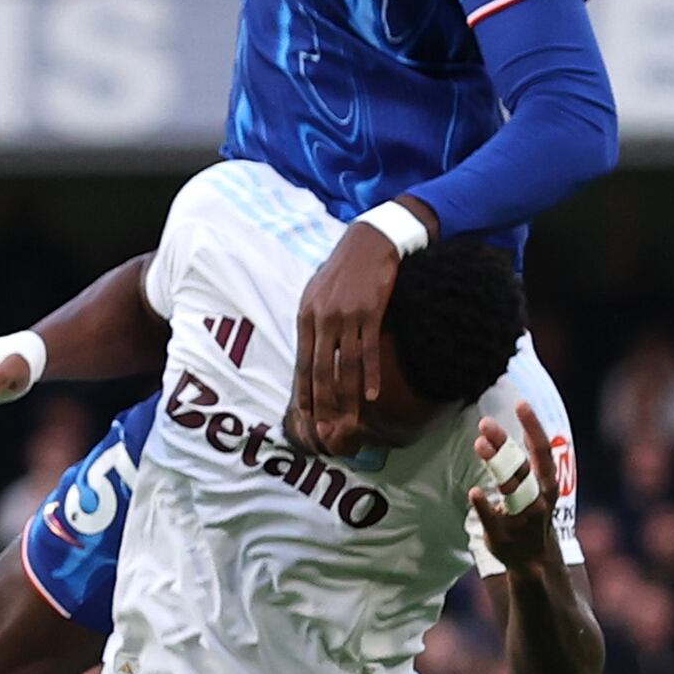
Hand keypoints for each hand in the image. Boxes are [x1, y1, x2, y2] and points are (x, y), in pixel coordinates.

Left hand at [291, 216, 403, 454]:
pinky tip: (371, 395)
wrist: (369, 242)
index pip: (303, 363)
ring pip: (345, 365)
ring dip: (347, 397)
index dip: (305, 393)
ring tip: (351, 421)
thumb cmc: (343, 271)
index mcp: (306, 316)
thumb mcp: (318, 294)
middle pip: (321, 370)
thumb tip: (309, 355)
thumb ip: (313, 324)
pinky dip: (369, 375)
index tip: (307, 418)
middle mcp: (322, 318)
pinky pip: (369, 350)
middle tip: (328, 431)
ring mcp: (346, 315)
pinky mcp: (370, 311)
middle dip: (324, 404)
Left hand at [469, 401, 564, 573]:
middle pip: (522, 467)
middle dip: (505, 445)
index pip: (542, 450)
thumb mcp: (537, 482)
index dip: (533, 426)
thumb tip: (521, 417)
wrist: (534, 560)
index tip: (521, 403)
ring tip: (479, 444)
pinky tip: (474, 492)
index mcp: (547, 484)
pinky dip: (484, 506)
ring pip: (510, 489)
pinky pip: (493, 519)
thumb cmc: (533, 510)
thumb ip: (526, 453)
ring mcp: (521, 519)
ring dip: (496, 466)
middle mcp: (538, 499)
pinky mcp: (502, 535)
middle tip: (485, 422)